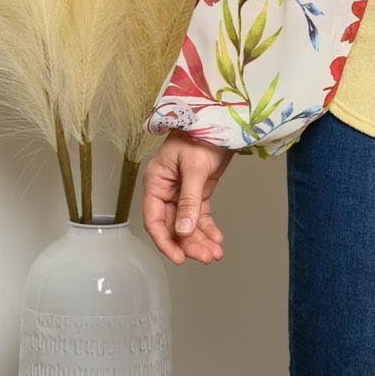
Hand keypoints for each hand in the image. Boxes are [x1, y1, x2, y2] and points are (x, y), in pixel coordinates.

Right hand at [142, 129, 233, 264]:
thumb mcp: (194, 167)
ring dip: (200, 239)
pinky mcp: (199, 190)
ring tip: (215, 254)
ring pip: (188, 223)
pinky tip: (217, 239)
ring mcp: (182, 191)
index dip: (165, 241)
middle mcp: (166, 189)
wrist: (220, 117)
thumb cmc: (201, 133)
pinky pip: (200, 214)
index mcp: (156, 182)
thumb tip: (183, 230)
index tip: (178, 258)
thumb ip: (189, 200)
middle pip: (173, 225)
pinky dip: (208, 227)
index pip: (154, 220)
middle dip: (189, 243)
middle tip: (206, 257)